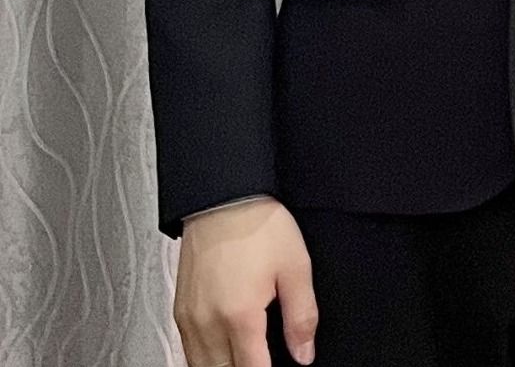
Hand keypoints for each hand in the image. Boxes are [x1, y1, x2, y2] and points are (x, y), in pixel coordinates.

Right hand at [174, 197, 318, 366]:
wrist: (223, 195)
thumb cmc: (257, 224)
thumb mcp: (295, 266)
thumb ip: (302, 316)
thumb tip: (303, 353)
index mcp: (239, 316)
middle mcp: (209, 323)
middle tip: (261, 360)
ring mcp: (190, 318)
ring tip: (245, 360)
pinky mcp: (180, 310)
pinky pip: (189, 352)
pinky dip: (205, 360)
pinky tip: (222, 354)